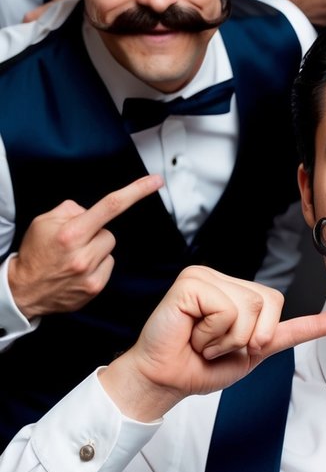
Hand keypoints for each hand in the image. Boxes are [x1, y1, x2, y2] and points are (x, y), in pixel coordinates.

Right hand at [8, 173, 163, 318]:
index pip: (112, 205)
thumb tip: (91, 210)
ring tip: (74, 257)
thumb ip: (73, 209)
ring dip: (97, 250)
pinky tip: (79, 270)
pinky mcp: (94, 288)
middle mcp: (83, 255)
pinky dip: (97, 266)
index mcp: (72, 233)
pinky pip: (108, 266)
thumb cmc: (36, 253)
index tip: (155, 181)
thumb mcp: (45, 221)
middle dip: (96, 234)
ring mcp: (90, 274)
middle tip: (76, 243)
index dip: (136, 191)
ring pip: (109, 250)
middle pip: (109, 233)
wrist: (23, 290)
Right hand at [100, 266, 325, 419]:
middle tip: (216, 347)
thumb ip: (286, 334)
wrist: (162, 380)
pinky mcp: (191, 281)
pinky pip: (225, 310)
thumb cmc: (199, 367)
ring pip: (249, 308)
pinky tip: (192, 331)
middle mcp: (225, 280)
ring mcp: (208, 277)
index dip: (313, 322)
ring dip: (226, 339)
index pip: (278, 302)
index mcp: (239, 294)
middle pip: (269, 304)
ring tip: (202, 341)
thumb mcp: (252, 352)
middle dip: (247, 338)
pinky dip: (212, 332)